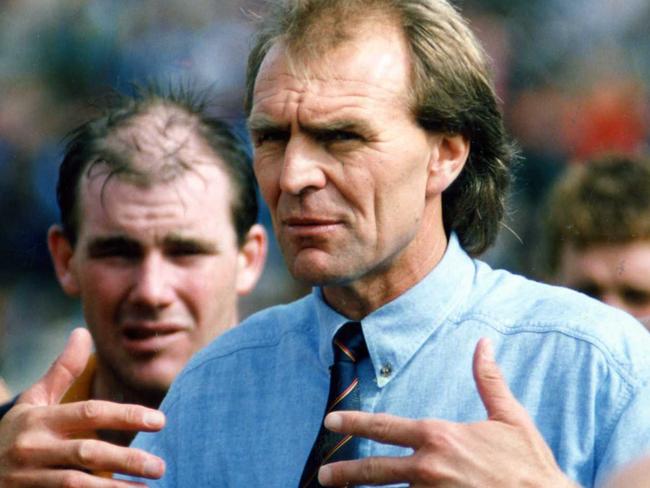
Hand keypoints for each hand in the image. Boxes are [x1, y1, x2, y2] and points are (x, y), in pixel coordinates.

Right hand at [0, 328, 165, 486]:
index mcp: (40, 420)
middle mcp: (34, 449)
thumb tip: (82, 331)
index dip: (126, 416)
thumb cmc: (13, 434)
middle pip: (88, 453)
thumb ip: (61, 371)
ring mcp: (29, 479)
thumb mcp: (32, 402)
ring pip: (77, 485)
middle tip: (161, 466)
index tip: (160, 421)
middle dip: (127, 459)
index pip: (90, 414)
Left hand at [317, 338, 578, 486]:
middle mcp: (428, 469)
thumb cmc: (529, 464)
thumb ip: (488, 380)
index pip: (384, 428)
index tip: (330, 422)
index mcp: (439, 438)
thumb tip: (483, 343)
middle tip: (323, 475)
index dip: (354, 423)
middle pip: (373, 470)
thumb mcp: (510, 417)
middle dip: (344, 473)